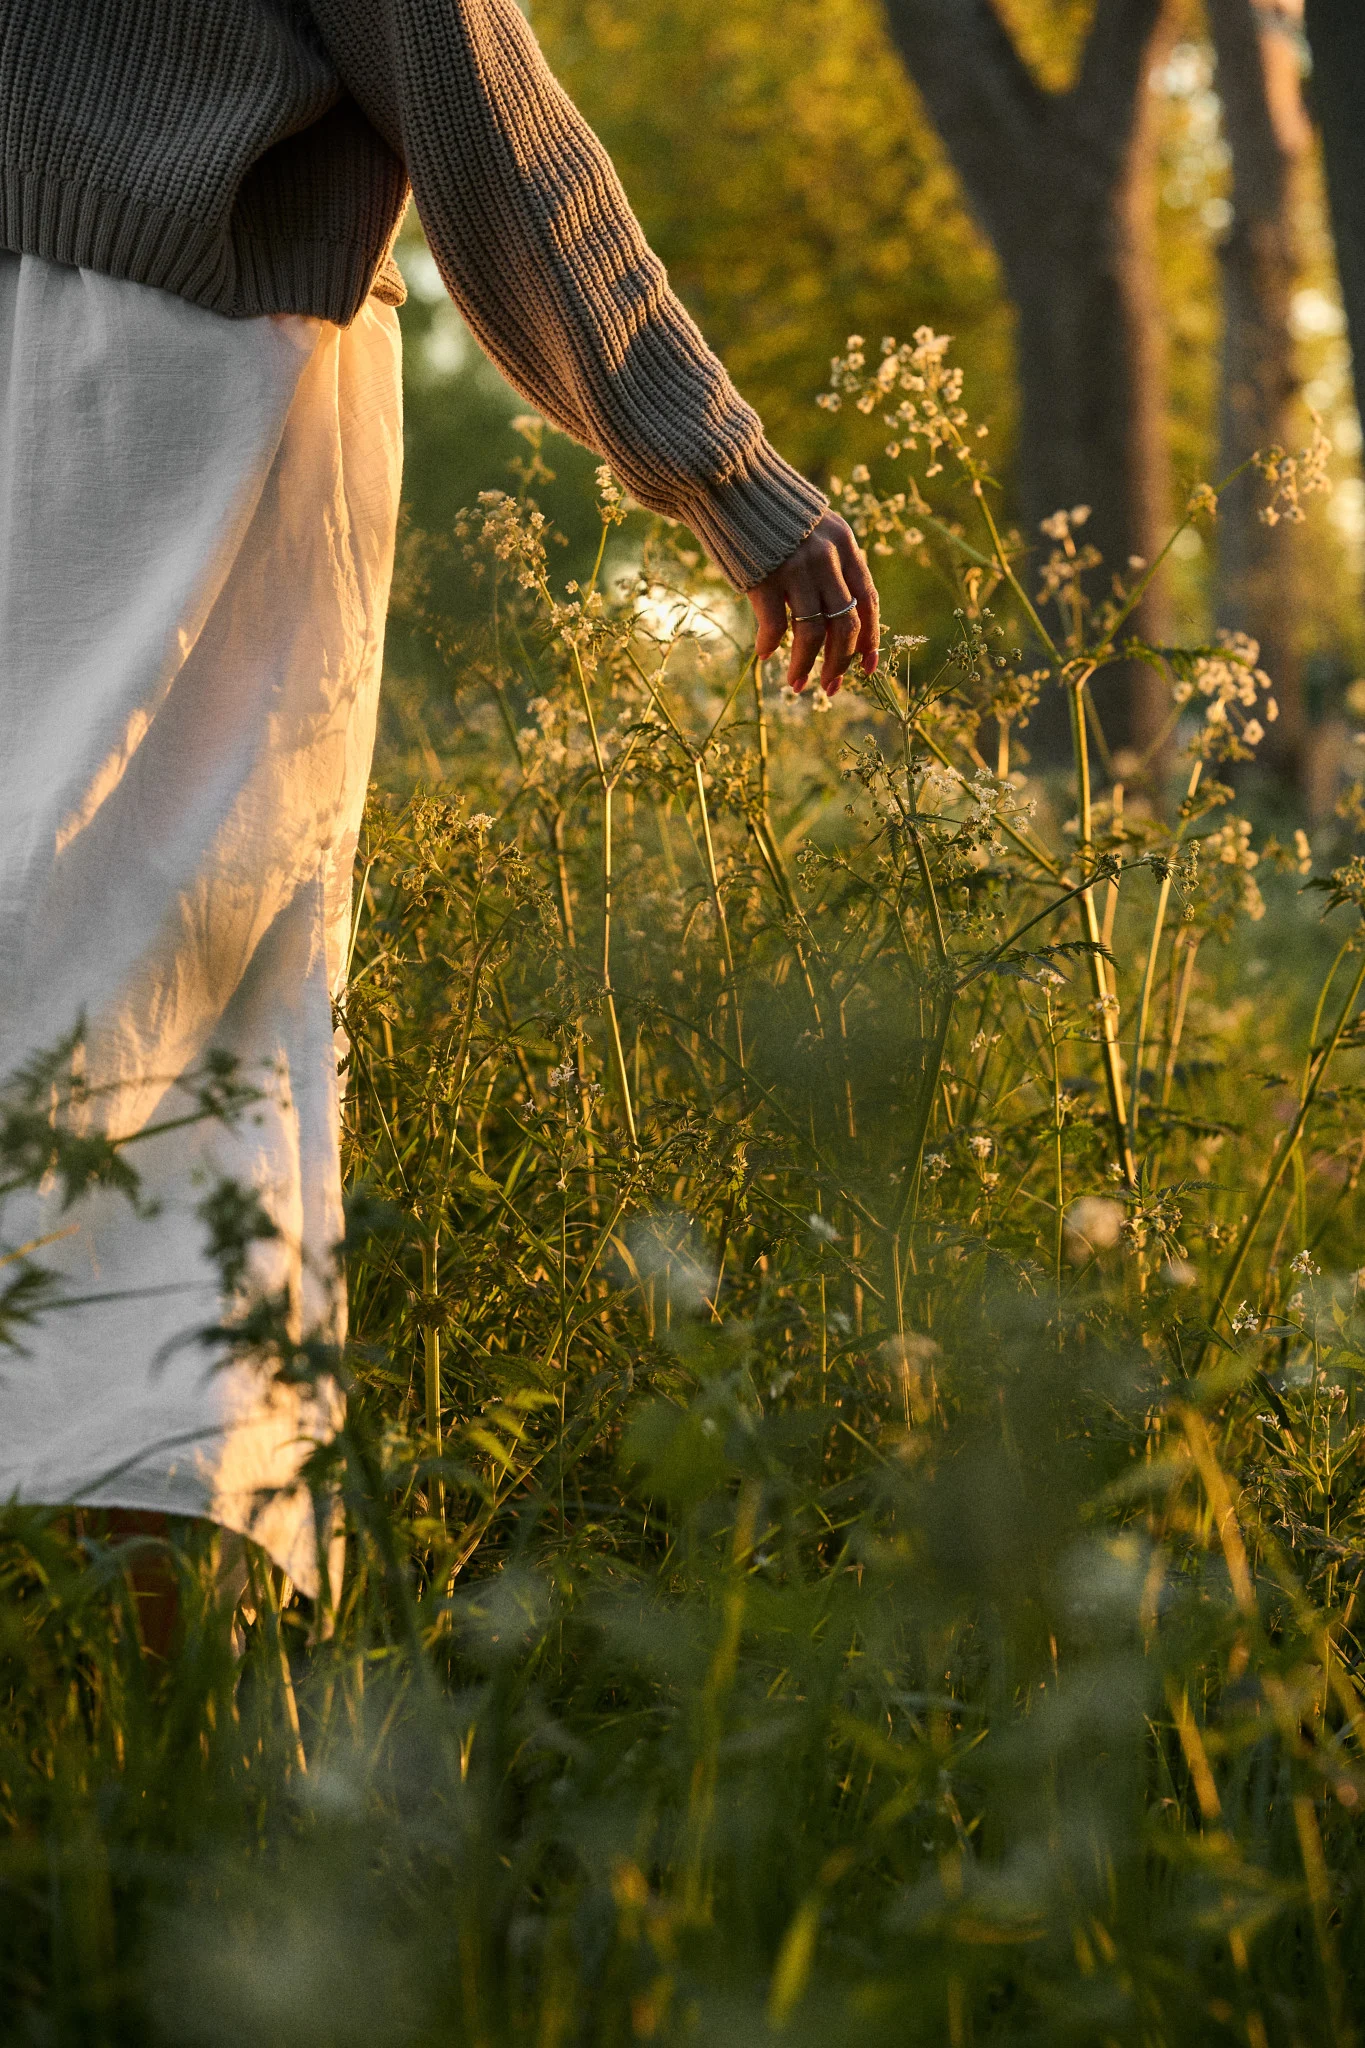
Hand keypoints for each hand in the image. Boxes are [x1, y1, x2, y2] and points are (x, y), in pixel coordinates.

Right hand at [746, 512, 879, 694]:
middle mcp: (827, 557)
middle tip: (829, 688)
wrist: (726, 478)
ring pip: (813, 633)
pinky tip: (764, 655)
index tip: (867, 670)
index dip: (870, 640)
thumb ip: (830, 563)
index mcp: (845, 544)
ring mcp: (796, 567)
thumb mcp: (813, 528)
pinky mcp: (765, 576)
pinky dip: (771, 645)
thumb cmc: (768, 510)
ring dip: (805, 665)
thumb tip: (836, 612)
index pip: (867, 601)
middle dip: (840, 663)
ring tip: (796, 685)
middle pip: (845, 624)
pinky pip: (775, 626)